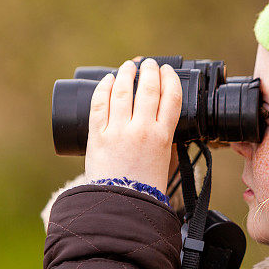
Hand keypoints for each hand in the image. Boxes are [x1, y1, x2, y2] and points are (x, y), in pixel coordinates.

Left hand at [85, 58, 182, 192]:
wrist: (122, 205)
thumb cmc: (146, 189)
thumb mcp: (165, 162)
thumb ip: (165, 140)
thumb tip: (163, 123)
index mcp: (163, 137)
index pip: (171, 98)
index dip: (170, 79)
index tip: (168, 71)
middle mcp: (142, 130)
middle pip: (148, 89)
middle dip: (149, 71)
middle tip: (149, 64)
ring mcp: (118, 131)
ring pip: (122, 91)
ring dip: (126, 74)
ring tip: (128, 67)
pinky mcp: (98, 135)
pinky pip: (99, 104)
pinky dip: (104, 89)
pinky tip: (107, 81)